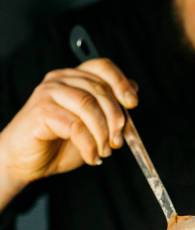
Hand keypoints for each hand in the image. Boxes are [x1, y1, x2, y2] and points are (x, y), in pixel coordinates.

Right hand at [0, 58, 137, 206]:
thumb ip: (109, 111)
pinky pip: (75, 126)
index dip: (121, 83)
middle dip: (115, 119)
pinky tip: (91, 157)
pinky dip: (89, 145)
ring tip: (103, 151)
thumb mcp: (91, 127)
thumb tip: (132, 95)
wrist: (26, 162)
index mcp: (74, 79)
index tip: (132, 103)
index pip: (102, 67)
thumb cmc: (56, 144)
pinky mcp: (42, 111)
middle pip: (100, 89)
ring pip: (88, 106)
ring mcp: (49, 93)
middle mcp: (61, 80)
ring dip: (102, 134)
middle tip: (117, 141)